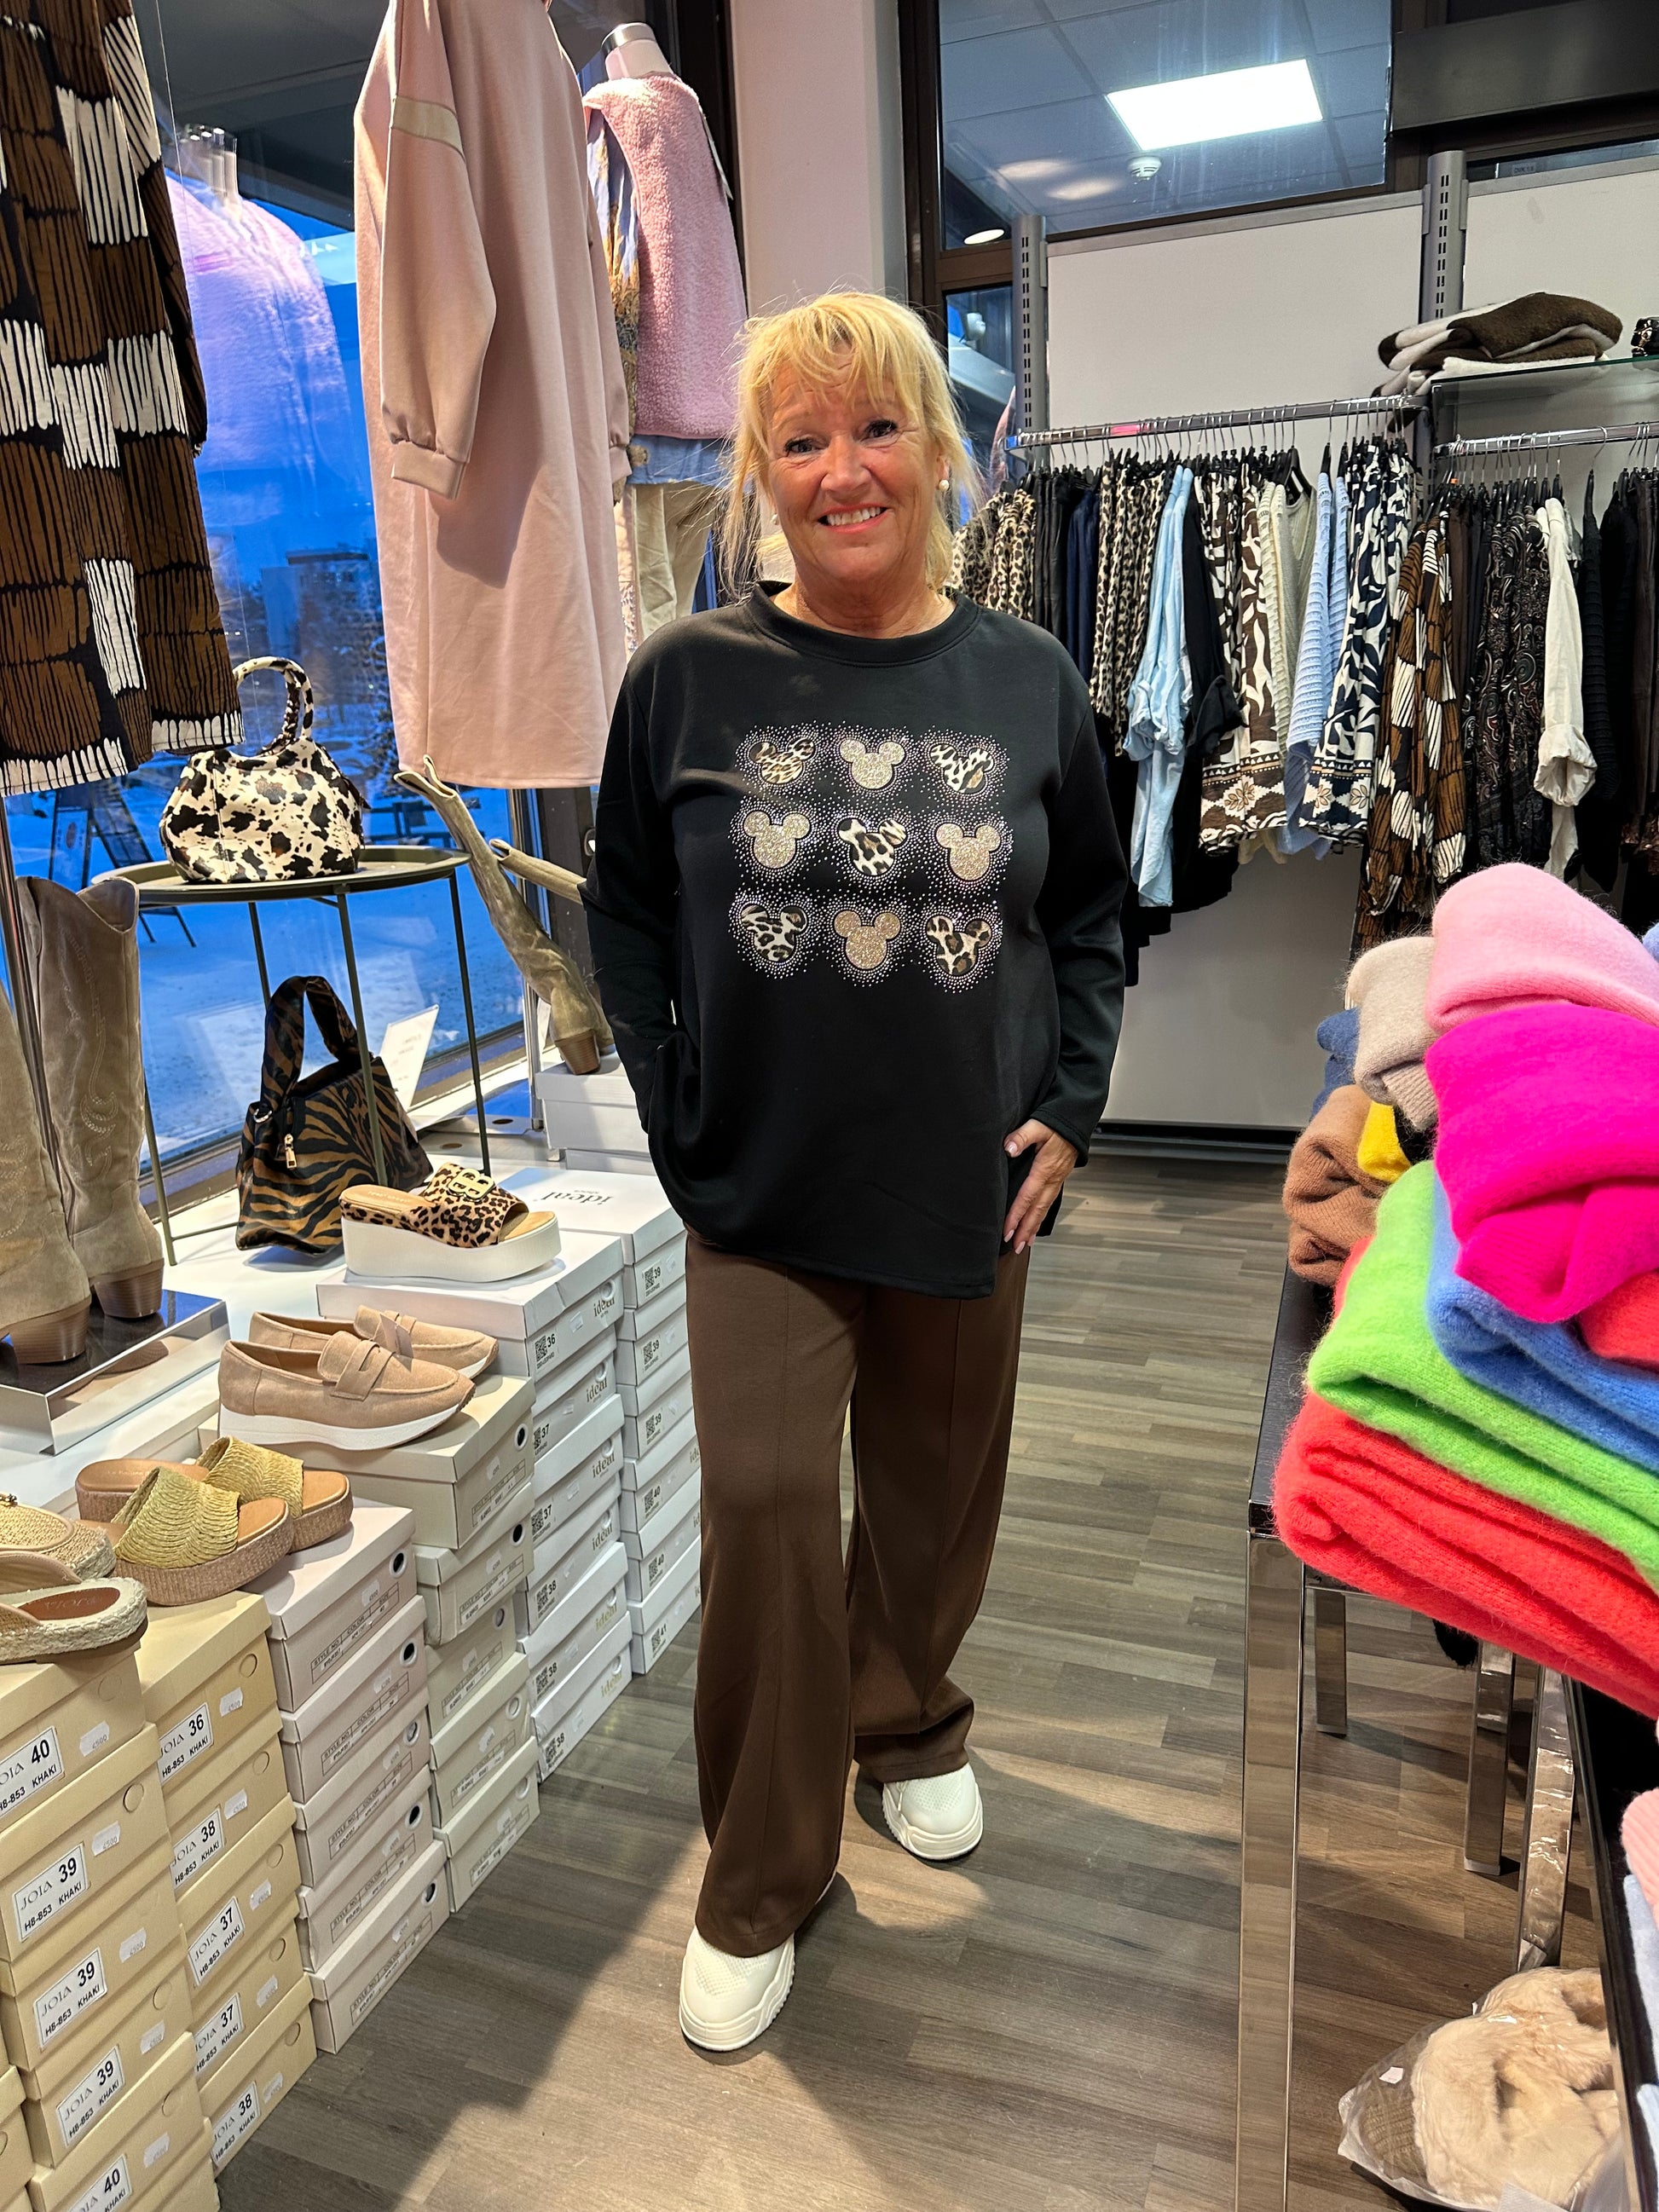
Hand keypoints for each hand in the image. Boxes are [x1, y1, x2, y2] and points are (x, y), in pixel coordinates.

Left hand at [1002, 1119, 1078, 1253]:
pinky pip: (1049, 1202)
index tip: (1007, 1230)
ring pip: (1044, 1209)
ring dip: (1033, 1227)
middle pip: (1037, 1210)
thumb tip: (1008, 1148)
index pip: (1027, 1197)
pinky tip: (1035, 1224)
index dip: (1016, 1215)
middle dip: (1025, 1229)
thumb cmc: (1056, 1123)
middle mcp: (1052, 1179)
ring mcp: (1057, 1180)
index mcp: (1044, 1169)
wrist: (1076, 1121)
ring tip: (1025, 1243)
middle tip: (1016, 1245)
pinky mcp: (1058, 1179)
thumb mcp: (1037, 1125)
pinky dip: (1041, 1216)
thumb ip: (1021, 1137)